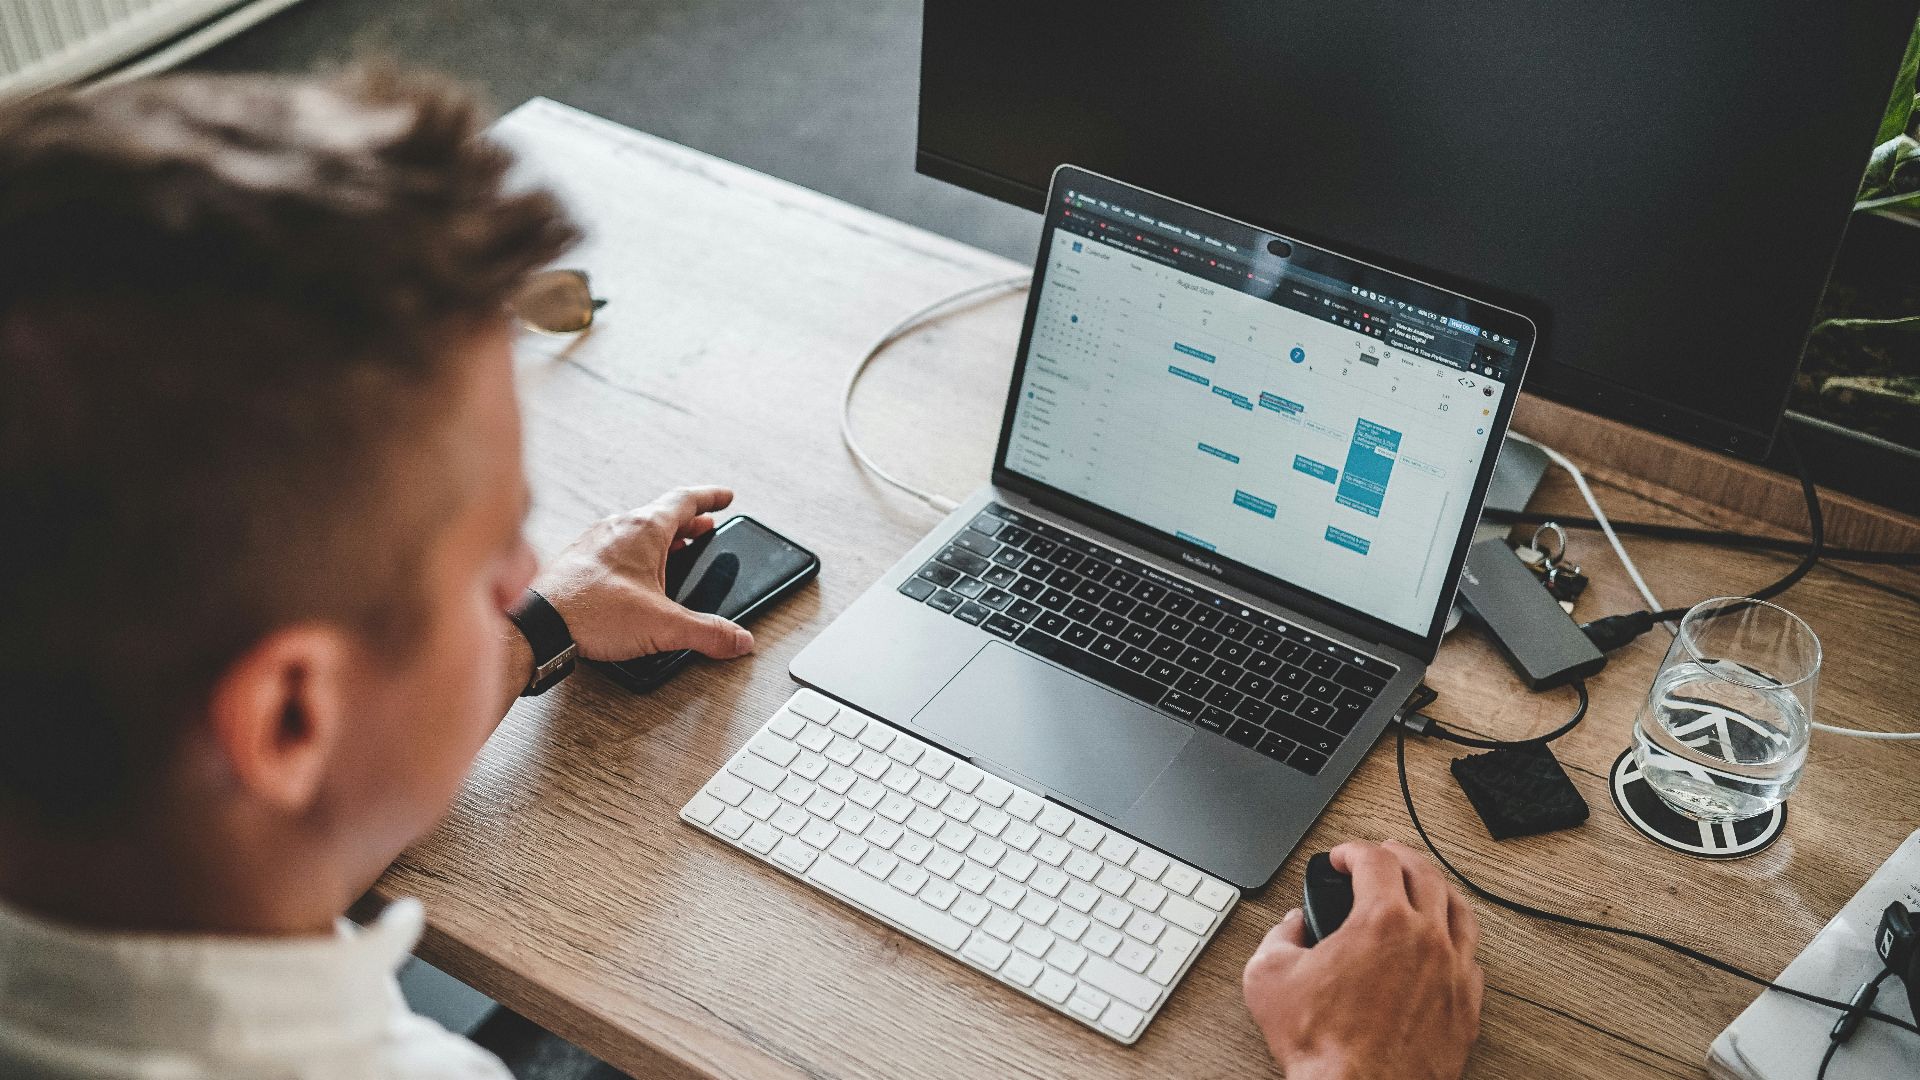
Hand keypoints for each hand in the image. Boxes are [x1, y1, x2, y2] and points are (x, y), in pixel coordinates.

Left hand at [533, 486, 754, 661]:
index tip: (725, 497)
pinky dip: (635, 551)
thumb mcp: (662, 625)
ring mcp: (596, 541)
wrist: (537, 624)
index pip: (686, 500)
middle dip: (689, 522)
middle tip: (705, 526)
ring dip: (661, 537)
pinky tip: (635, 574)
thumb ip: (707, 632)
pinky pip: (615, 545)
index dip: (711, 497)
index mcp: (645, 530)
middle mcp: (619, 527)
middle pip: (662, 514)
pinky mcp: (579, 559)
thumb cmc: (590, 612)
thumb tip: (738, 639)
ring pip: (637, 529)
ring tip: (675, 550)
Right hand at [1242, 841, 1483, 1079]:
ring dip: (1437, 890)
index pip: (1375, 860)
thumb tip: (1292, 927)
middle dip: (1398, 857)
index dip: (1353, 850)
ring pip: (1459, 911)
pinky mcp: (1467, 1008)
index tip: (1342, 857)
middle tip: (1382, 856)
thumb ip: (1279, 936)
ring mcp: (1454, 974)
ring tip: (1422, 888)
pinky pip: (1472, 958)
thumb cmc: (1324, 1047)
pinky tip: (1443, 945)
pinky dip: (1455, 940)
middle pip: (1424, 873)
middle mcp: (1426, 940)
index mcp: (1381, 922)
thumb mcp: (1268, 977)